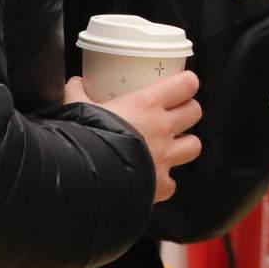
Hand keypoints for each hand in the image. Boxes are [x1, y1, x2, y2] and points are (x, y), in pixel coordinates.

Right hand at [66, 70, 202, 202]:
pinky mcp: (160, 184)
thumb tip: (74, 82)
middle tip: (172, 115)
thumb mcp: (77, 106)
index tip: (180, 86)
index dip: (185, 84)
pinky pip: (172, 183)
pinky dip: (164, 182)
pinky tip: (151, 179)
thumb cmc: (83, 136)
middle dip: (187, 112)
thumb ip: (78, 92)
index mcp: (147, 104)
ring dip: (184, 146)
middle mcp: (162, 128)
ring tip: (169, 146)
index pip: (186, 84)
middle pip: (194, 112)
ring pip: (194, 146)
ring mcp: (165, 157)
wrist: (82, 176)